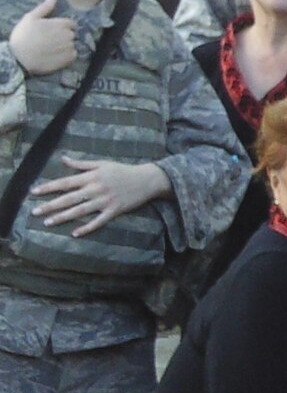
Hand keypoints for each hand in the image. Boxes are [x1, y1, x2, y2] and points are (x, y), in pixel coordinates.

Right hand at [9, 0, 76, 74]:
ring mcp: (70, 47)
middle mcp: (69, 35)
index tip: (52, 31)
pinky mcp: (69, 59)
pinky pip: (72, 55)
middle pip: (71, 34)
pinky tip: (55, 55)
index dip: (62, 26)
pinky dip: (66, 55)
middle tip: (49, 40)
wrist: (20, 57)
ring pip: (72, 44)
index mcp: (61, 24)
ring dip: (65, 45)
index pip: (70, 23)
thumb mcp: (31, 18)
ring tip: (51, 48)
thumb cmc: (24, 35)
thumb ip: (45, 7)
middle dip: (63, 35)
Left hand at [28, 156, 167, 235]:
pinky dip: (87, 227)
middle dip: (50, 205)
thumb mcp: (102, 163)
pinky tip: (75, 233)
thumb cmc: (123, 170)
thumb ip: (81, 163)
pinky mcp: (115, 210)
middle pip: (69, 198)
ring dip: (63, 217)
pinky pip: (99, 221)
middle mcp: (96, 189)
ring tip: (48, 222)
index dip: (49, 187)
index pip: (65, 182)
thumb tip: (63, 158)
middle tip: (35, 212)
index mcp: (91, 176)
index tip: (34, 192)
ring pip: (80, 211)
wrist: (147, 179)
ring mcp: (105, 201)